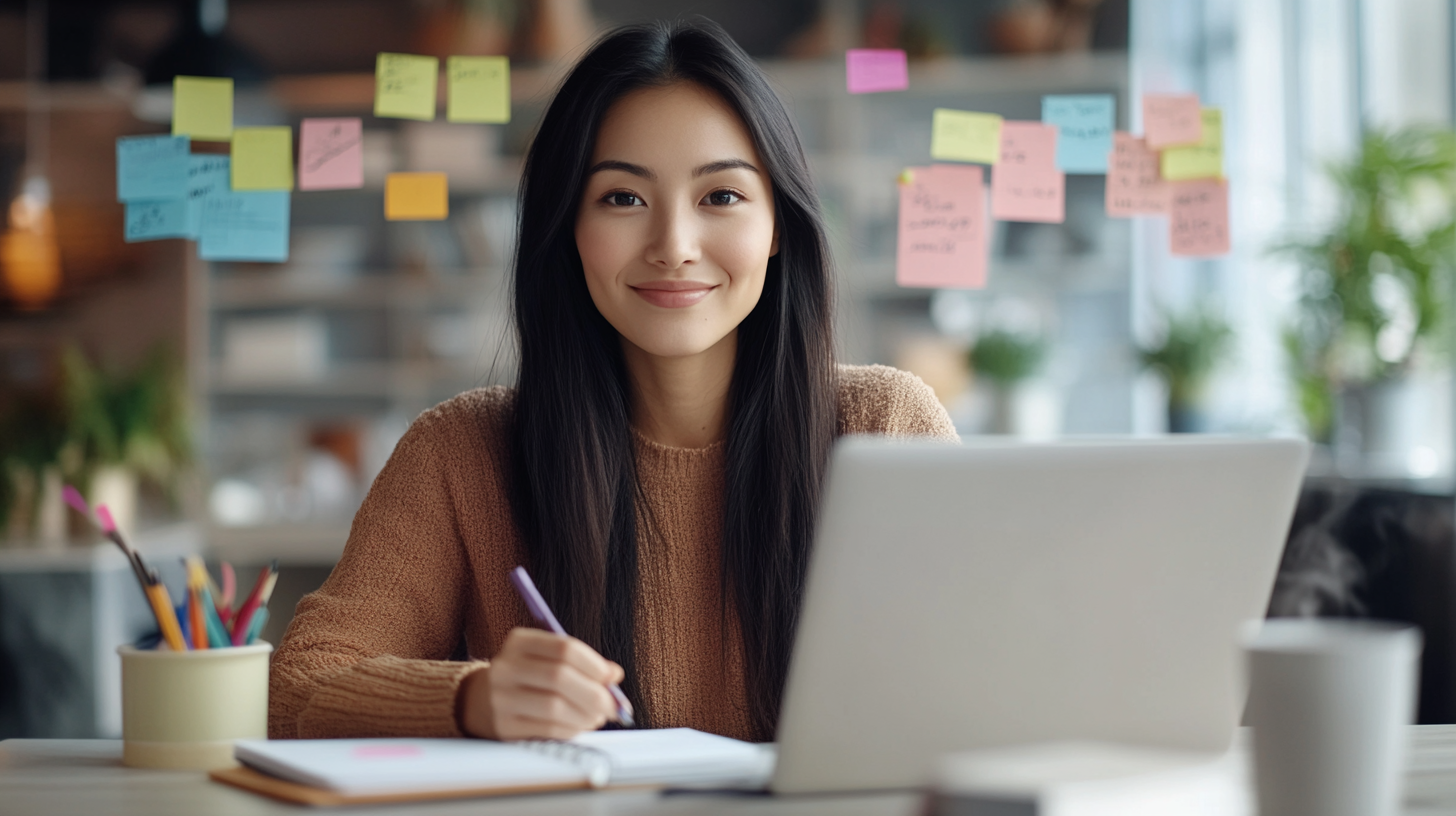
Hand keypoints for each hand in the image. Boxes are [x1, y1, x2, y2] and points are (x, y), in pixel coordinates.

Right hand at [459, 627, 624, 740]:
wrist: (483, 700)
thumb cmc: (528, 676)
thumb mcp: (548, 659)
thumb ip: (582, 663)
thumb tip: (614, 674)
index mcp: (519, 641)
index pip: (564, 648)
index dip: (594, 664)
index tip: (612, 677)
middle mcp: (505, 667)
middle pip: (560, 677)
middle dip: (594, 693)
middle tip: (612, 705)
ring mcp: (501, 698)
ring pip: (554, 706)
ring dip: (585, 714)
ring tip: (597, 717)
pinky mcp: (504, 726)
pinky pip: (547, 730)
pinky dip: (571, 729)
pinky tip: (579, 726)